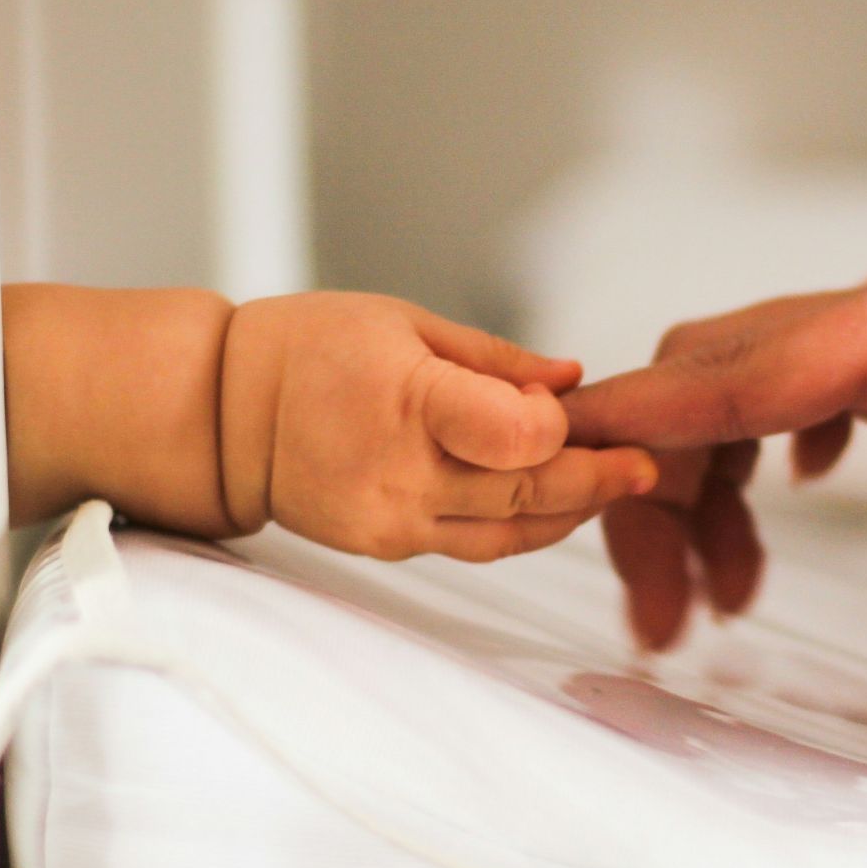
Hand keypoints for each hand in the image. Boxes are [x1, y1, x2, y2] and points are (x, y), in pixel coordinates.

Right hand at [221, 291, 657, 560]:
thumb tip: (571, 379)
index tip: (588, 413)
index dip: (564, 430)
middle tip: (645, 463)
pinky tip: (551, 502)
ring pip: (511, 533)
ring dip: (571, 512)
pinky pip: (475, 545)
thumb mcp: (401, 320)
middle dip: (598, 479)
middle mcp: (397, 471)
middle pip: (528, 493)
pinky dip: (522, 526)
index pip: (513, 436)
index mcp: (402, 398)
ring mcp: (390, 519)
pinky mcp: (384, 547)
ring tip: (613, 483)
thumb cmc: (305, 349)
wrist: (221, 416)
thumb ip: (492, 358)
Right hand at [562, 228, 866, 654]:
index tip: (551, 463)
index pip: (734, 368)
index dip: (632, 422)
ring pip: (747, 401)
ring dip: (703, 492)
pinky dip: (762, 467)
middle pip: (711, 387)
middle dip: (653, 489)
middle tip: (657, 608)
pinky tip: (783, 507)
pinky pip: (806, 408)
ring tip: (710, 596)